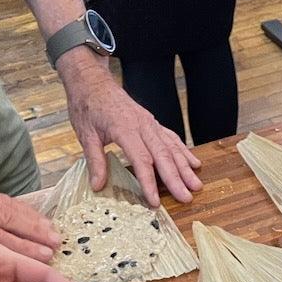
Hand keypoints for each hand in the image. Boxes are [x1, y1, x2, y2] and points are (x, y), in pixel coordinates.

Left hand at [56, 51, 202, 204]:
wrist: (92, 80)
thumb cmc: (87, 105)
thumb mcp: (85, 134)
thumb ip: (95, 160)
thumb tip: (98, 185)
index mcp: (124, 128)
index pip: (141, 159)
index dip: (149, 182)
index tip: (155, 201)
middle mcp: (142, 124)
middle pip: (163, 155)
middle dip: (176, 179)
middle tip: (186, 198)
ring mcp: (150, 122)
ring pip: (171, 147)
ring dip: (185, 167)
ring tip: (196, 185)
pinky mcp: (152, 122)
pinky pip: (172, 138)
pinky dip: (184, 152)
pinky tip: (194, 164)